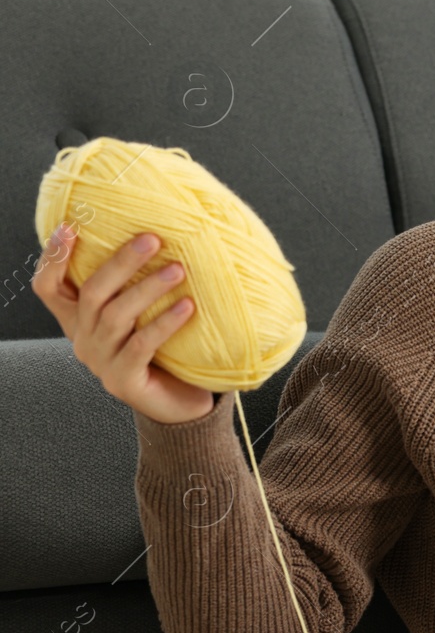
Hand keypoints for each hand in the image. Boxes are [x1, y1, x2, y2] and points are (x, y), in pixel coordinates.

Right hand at [31, 223, 215, 425]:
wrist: (177, 405)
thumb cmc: (163, 351)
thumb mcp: (142, 315)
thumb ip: (136, 285)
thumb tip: (162, 233)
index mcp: (78, 320)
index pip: (48, 288)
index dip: (53, 258)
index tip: (70, 227)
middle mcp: (83, 339)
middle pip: (91, 293)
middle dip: (121, 263)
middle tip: (152, 239)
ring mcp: (100, 361)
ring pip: (116, 316)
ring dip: (148, 289)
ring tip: (179, 270)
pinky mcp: (123, 381)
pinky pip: (141, 345)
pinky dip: (164, 323)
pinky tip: (188, 307)